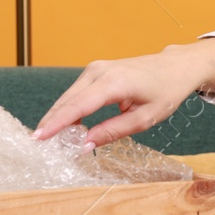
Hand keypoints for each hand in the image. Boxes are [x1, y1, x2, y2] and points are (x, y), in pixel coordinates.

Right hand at [31, 39, 214, 149]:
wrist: (175, 67)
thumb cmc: (166, 91)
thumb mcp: (145, 118)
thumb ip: (113, 131)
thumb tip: (85, 145)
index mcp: (115, 83)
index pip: (78, 106)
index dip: (57, 123)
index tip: (38, 138)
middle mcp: (100, 71)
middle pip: (67, 101)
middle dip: (52, 123)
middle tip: (40, 147)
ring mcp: (96, 68)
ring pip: (68, 97)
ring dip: (59, 118)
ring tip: (52, 141)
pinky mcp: (95, 70)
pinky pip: (76, 93)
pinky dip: (69, 109)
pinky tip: (68, 127)